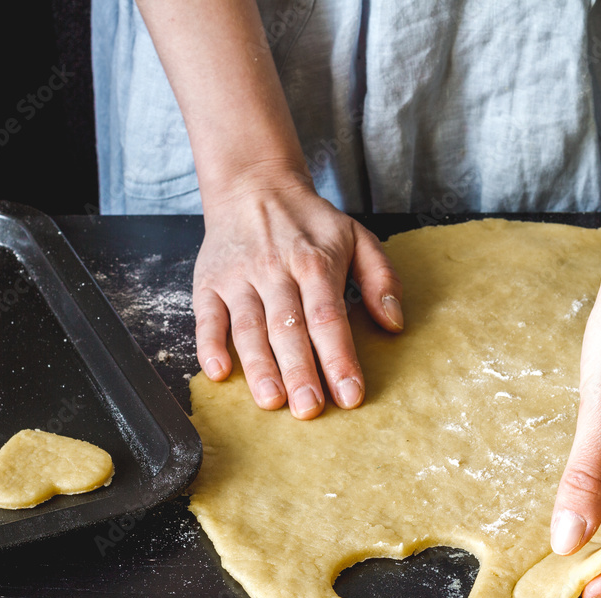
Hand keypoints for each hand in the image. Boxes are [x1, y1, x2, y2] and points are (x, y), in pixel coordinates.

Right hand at [192, 169, 403, 417]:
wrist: (253, 185)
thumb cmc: (310, 222)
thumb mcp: (357, 237)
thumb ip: (381, 278)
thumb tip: (394, 323)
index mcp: (315, 262)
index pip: (329, 317)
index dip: (339, 358)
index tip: (350, 394)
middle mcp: (275, 271)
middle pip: (288, 327)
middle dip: (300, 371)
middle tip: (310, 408)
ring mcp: (239, 278)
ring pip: (248, 327)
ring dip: (259, 366)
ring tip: (272, 401)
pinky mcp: (209, 282)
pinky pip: (206, 316)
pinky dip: (208, 344)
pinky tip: (218, 372)